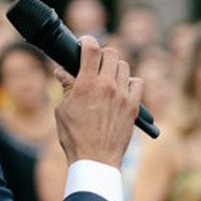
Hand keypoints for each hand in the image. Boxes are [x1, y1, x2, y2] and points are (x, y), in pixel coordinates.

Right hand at [53, 37, 143, 168]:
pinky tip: (122, 90)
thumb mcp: (62, 110)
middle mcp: (107, 86)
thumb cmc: (74, 137)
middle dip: (101, 55)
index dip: (87, 41)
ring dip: (115, 68)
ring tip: (107, 79)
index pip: (91, 48)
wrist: (95, 159)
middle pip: (110, 53)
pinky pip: (138, 83)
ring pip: (124, 66)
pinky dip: (130, 82)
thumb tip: (62, 71)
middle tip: (94, 64)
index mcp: (86, 84)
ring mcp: (122, 96)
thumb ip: (66, 88)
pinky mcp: (133, 107)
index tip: (85, 43)